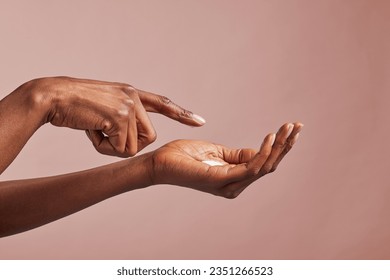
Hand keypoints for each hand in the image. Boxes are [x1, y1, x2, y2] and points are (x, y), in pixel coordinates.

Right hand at [25, 76, 204, 156]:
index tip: (200, 122)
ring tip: (94, 128)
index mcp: (132, 93)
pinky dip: (103, 147)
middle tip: (105, 133)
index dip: (182, 114)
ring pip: (134, 147)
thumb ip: (122, 117)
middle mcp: (134, 97)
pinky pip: (121, 148)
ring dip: (112, 146)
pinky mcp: (120, 116)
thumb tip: (131, 141)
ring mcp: (129, 106)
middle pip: (149, 138)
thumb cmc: (75, 106)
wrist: (53, 96)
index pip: (162, 104)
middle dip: (128, 144)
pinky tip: (90, 129)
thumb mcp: (104, 106)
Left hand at [149, 122, 302, 197]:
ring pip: (264, 166)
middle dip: (285, 146)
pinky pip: (250, 167)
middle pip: (269, 166)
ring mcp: (229, 185)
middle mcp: (235, 185)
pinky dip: (262, 152)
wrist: (160, 163)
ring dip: (279, 147)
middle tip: (297, 126)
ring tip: (288, 128)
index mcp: (234, 178)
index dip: (279, 146)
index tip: (290, 127)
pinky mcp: (221, 180)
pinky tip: (270, 138)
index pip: (264, 163)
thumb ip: (238, 155)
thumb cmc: (184, 156)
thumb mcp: (217, 152)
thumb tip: (260, 151)